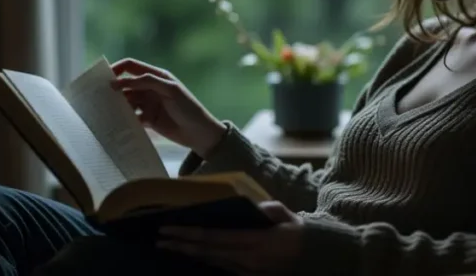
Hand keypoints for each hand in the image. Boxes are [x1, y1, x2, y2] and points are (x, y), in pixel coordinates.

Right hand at [110, 58, 226, 156]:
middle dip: (113, 89)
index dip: (117, 69)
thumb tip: (120, 81)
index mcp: (156, 76)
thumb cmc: (188, 107)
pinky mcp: (148, 119)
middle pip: (126, 85)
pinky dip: (123, 119)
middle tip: (97, 97)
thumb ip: (146, 82)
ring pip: (127, 101)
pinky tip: (114, 124)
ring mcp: (148, 104)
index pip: (131, 66)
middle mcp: (150, 88)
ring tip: (103, 112)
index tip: (104, 78)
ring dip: (117, 105)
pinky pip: (131, 117)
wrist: (201, 134)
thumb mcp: (170, 90)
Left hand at [156, 201, 303, 274]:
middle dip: (181, 245)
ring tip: (169, 246)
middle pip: (207, 252)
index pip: (214, 238)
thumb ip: (268, 209)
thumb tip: (252, 206)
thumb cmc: (299, 233)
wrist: (316, 259)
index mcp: (254, 242)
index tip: (169, 229)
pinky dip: (204, 260)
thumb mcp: (285, 215)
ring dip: (189, 254)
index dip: (189, 234)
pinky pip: (221, 268)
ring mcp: (246, 272)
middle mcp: (245, 260)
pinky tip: (192, 255)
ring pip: (211, 262)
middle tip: (160, 238)